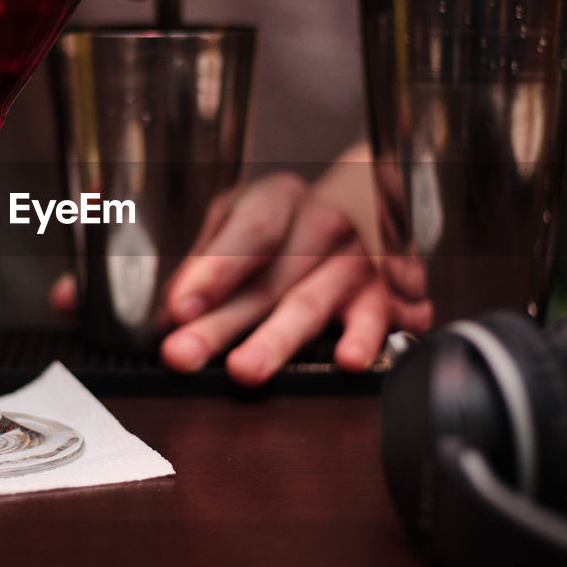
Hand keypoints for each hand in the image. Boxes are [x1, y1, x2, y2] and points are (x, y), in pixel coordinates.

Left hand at [158, 174, 432, 385]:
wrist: (374, 203)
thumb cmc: (295, 221)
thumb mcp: (245, 222)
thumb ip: (210, 263)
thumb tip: (173, 313)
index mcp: (282, 197)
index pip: (252, 228)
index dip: (215, 268)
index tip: (179, 307)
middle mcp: (326, 221)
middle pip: (272, 275)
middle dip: (224, 321)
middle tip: (185, 354)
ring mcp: (362, 257)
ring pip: (316, 300)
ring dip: (279, 338)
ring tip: (247, 369)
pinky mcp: (394, 292)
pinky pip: (381, 315)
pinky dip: (366, 337)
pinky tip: (350, 359)